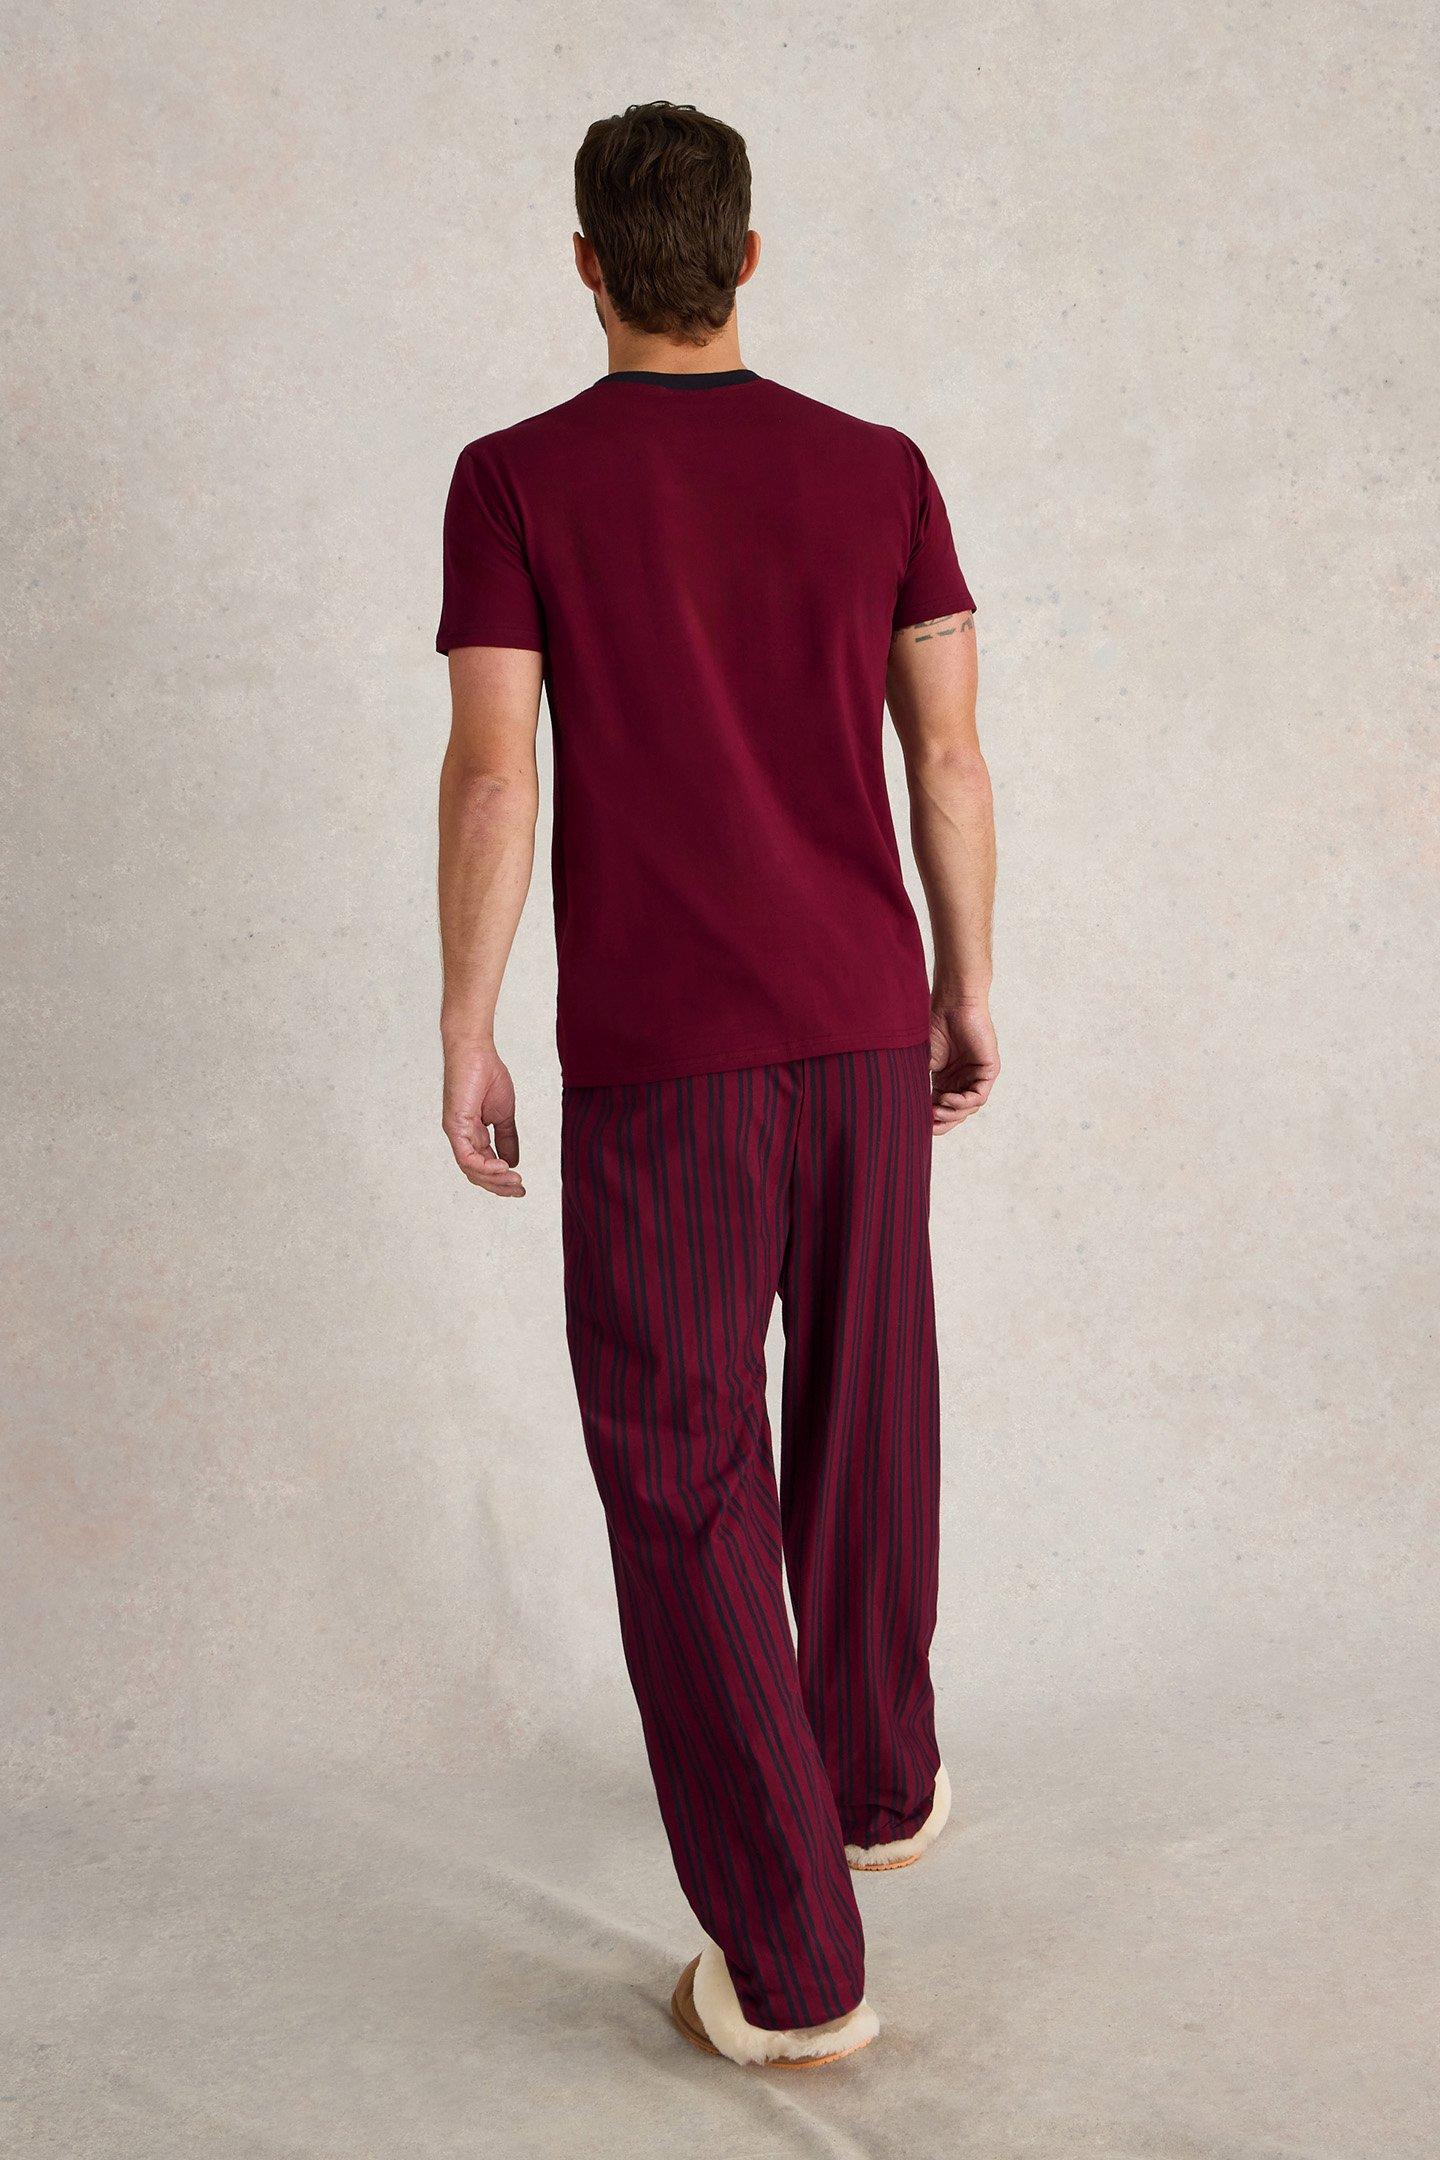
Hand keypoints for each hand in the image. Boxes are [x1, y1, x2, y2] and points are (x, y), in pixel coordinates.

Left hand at [442, 1037, 524, 1196]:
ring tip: (513, 1180)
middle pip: (477, 1173)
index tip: (522, 1187)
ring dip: (494, 1179)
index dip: (502, 1180)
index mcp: (473, 1135)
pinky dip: (484, 1166)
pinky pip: (466, 1156)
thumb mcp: (504, 1114)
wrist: (476, 1052)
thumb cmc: (487, 1075)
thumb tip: (513, 1162)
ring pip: (471, 1170)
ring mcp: (456, 1133)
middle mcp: (462, 1138)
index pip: (485, 1167)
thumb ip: (508, 1138)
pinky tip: (502, 1167)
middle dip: (499, 1186)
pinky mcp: (454, 1126)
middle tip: (519, 1190)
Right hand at [929, 999, 999, 1134]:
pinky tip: (948, 1098)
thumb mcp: (922, 1062)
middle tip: (929, 1123)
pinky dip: (963, 1102)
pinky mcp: (988, 1071)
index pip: (941, 1109)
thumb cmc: (934, 1026)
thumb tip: (905, 1110)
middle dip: (943, 1122)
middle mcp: (962, 1081)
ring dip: (952, 1113)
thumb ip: (918, 1085)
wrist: (951, 1005)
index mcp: (946, 1081)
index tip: (916, 1125)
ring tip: (936, 1110)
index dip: (931, 1121)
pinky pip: (979, 1096)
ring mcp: (976, 1077)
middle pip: (955, 1114)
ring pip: (968, 1108)